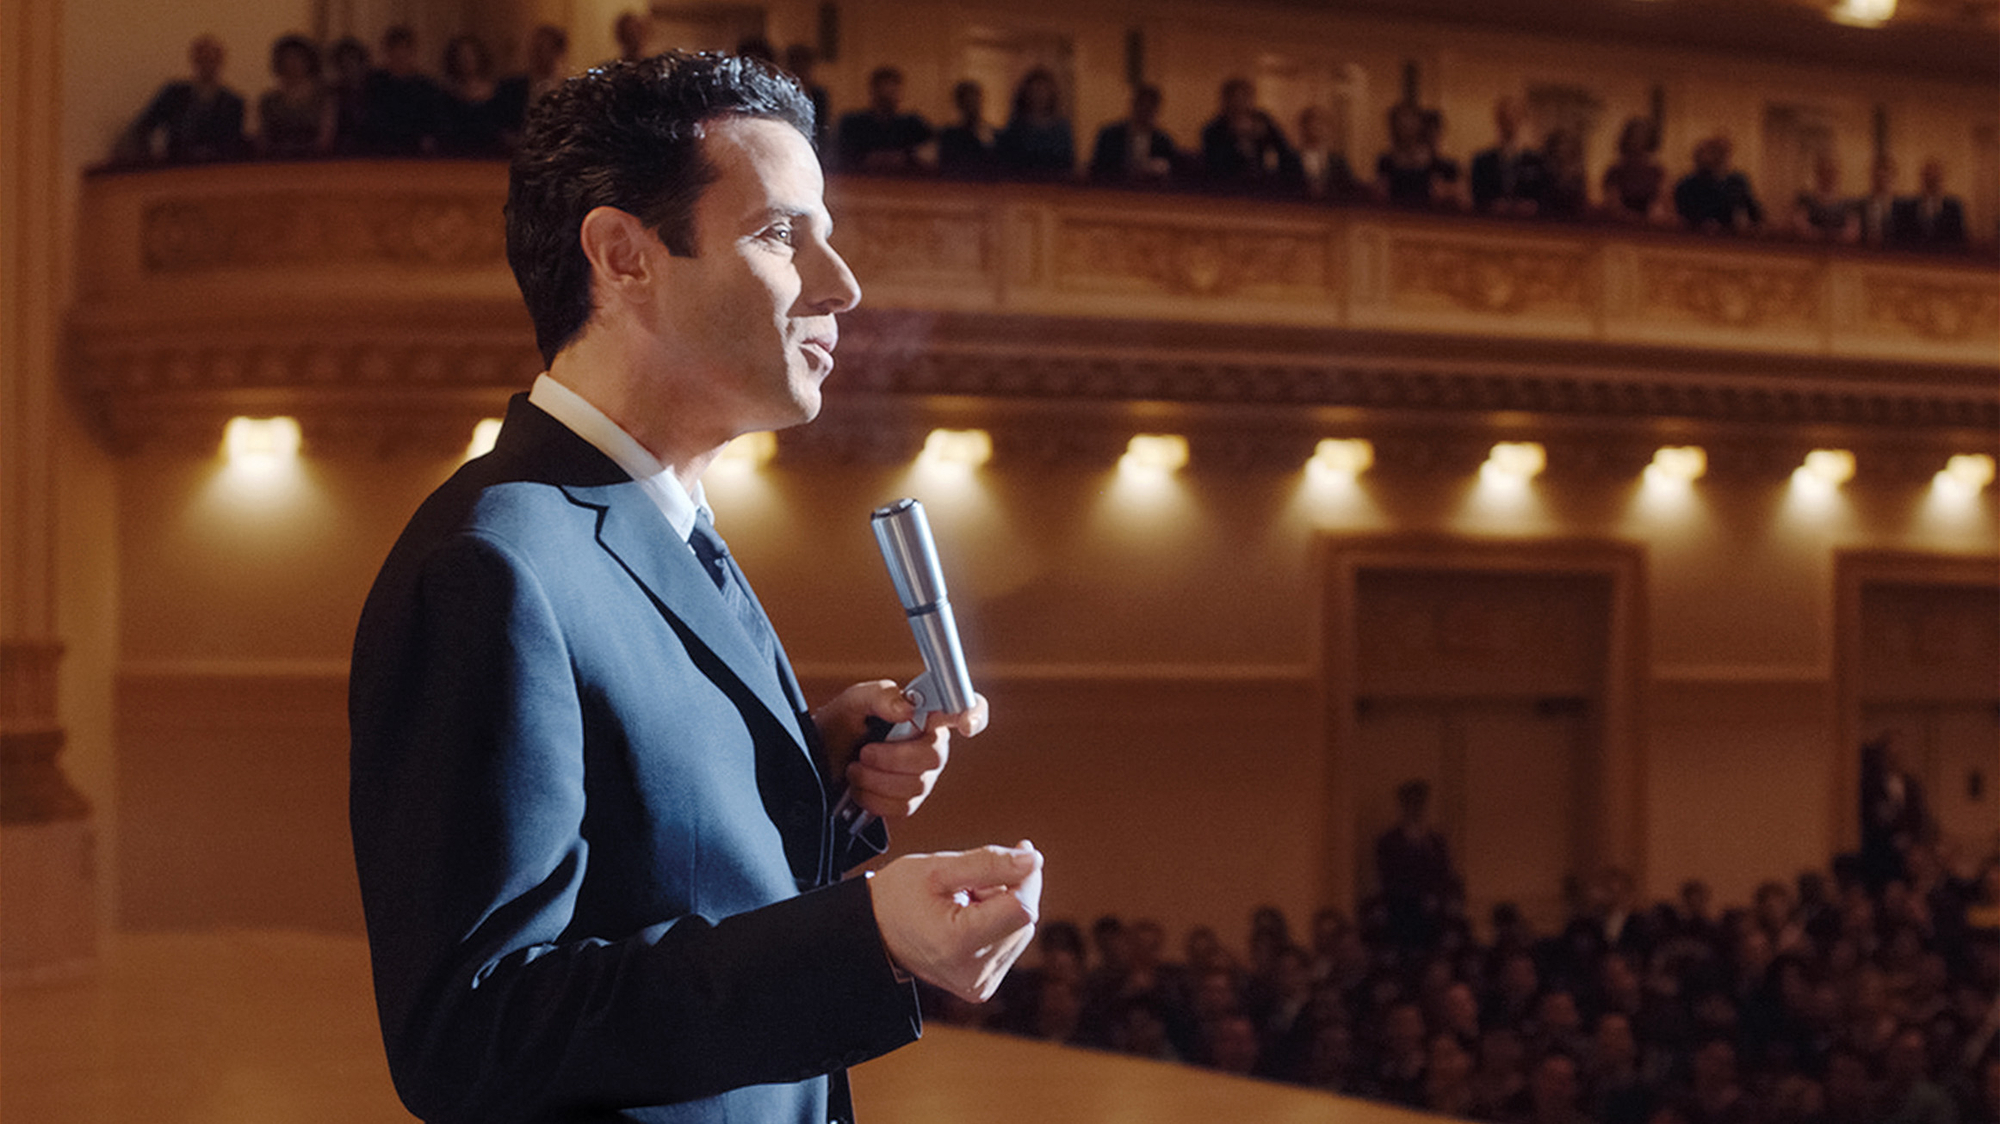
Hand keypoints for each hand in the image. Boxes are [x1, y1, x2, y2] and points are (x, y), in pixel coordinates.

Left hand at [815, 683, 987, 820]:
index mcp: (924, 714)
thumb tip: (908, 708)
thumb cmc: (839, 727)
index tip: (965, 726)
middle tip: (864, 752)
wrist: (820, 764)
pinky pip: (904, 807)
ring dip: (876, 779)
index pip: (966, 709)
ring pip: (917, 784)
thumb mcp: (853, 703)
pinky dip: (874, 799)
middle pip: (934, 756)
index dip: (974, 715)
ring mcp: (923, 775)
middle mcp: (931, 744)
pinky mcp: (909, 801)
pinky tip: (860, 788)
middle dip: (891, 758)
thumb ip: (881, 696)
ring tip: (856, 769)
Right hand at [869, 842, 1041, 1001]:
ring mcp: (978, 985)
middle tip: (975, 877)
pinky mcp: (982, 987)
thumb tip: (1033, 859)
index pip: (1021, 907)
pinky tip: (971, 917)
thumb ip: (990, 862)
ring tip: (967, 899)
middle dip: (1010, 889)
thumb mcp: (940, 868)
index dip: (1026, 876)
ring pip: (1020, 930)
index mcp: (958, 944)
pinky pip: (1009, 944)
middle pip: (1023, 919)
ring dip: (1003, 906)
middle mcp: (972, 973)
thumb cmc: (901, 896)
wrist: (875, 933)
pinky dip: (998, 924)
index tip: (1022, 850)